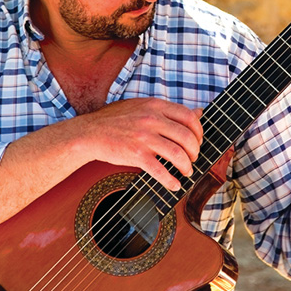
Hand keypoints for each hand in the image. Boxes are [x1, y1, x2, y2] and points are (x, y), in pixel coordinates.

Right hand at [82, 98, 202, 190]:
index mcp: (156, 106)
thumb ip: (170, 110)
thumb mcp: (144, 106)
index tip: (198, 141)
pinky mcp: (136, 154)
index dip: (199, 132)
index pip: (189, 117)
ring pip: (177, 154)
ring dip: (186, 166)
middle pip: (187, 137)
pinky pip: (160, 170)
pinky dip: (171, 180)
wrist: (90, 132)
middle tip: (193, 159)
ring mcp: (144, 137)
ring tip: (186, 171)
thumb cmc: (116, 119)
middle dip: (195, 151)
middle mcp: (152, 119)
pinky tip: (174, 185)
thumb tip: (198, 112)